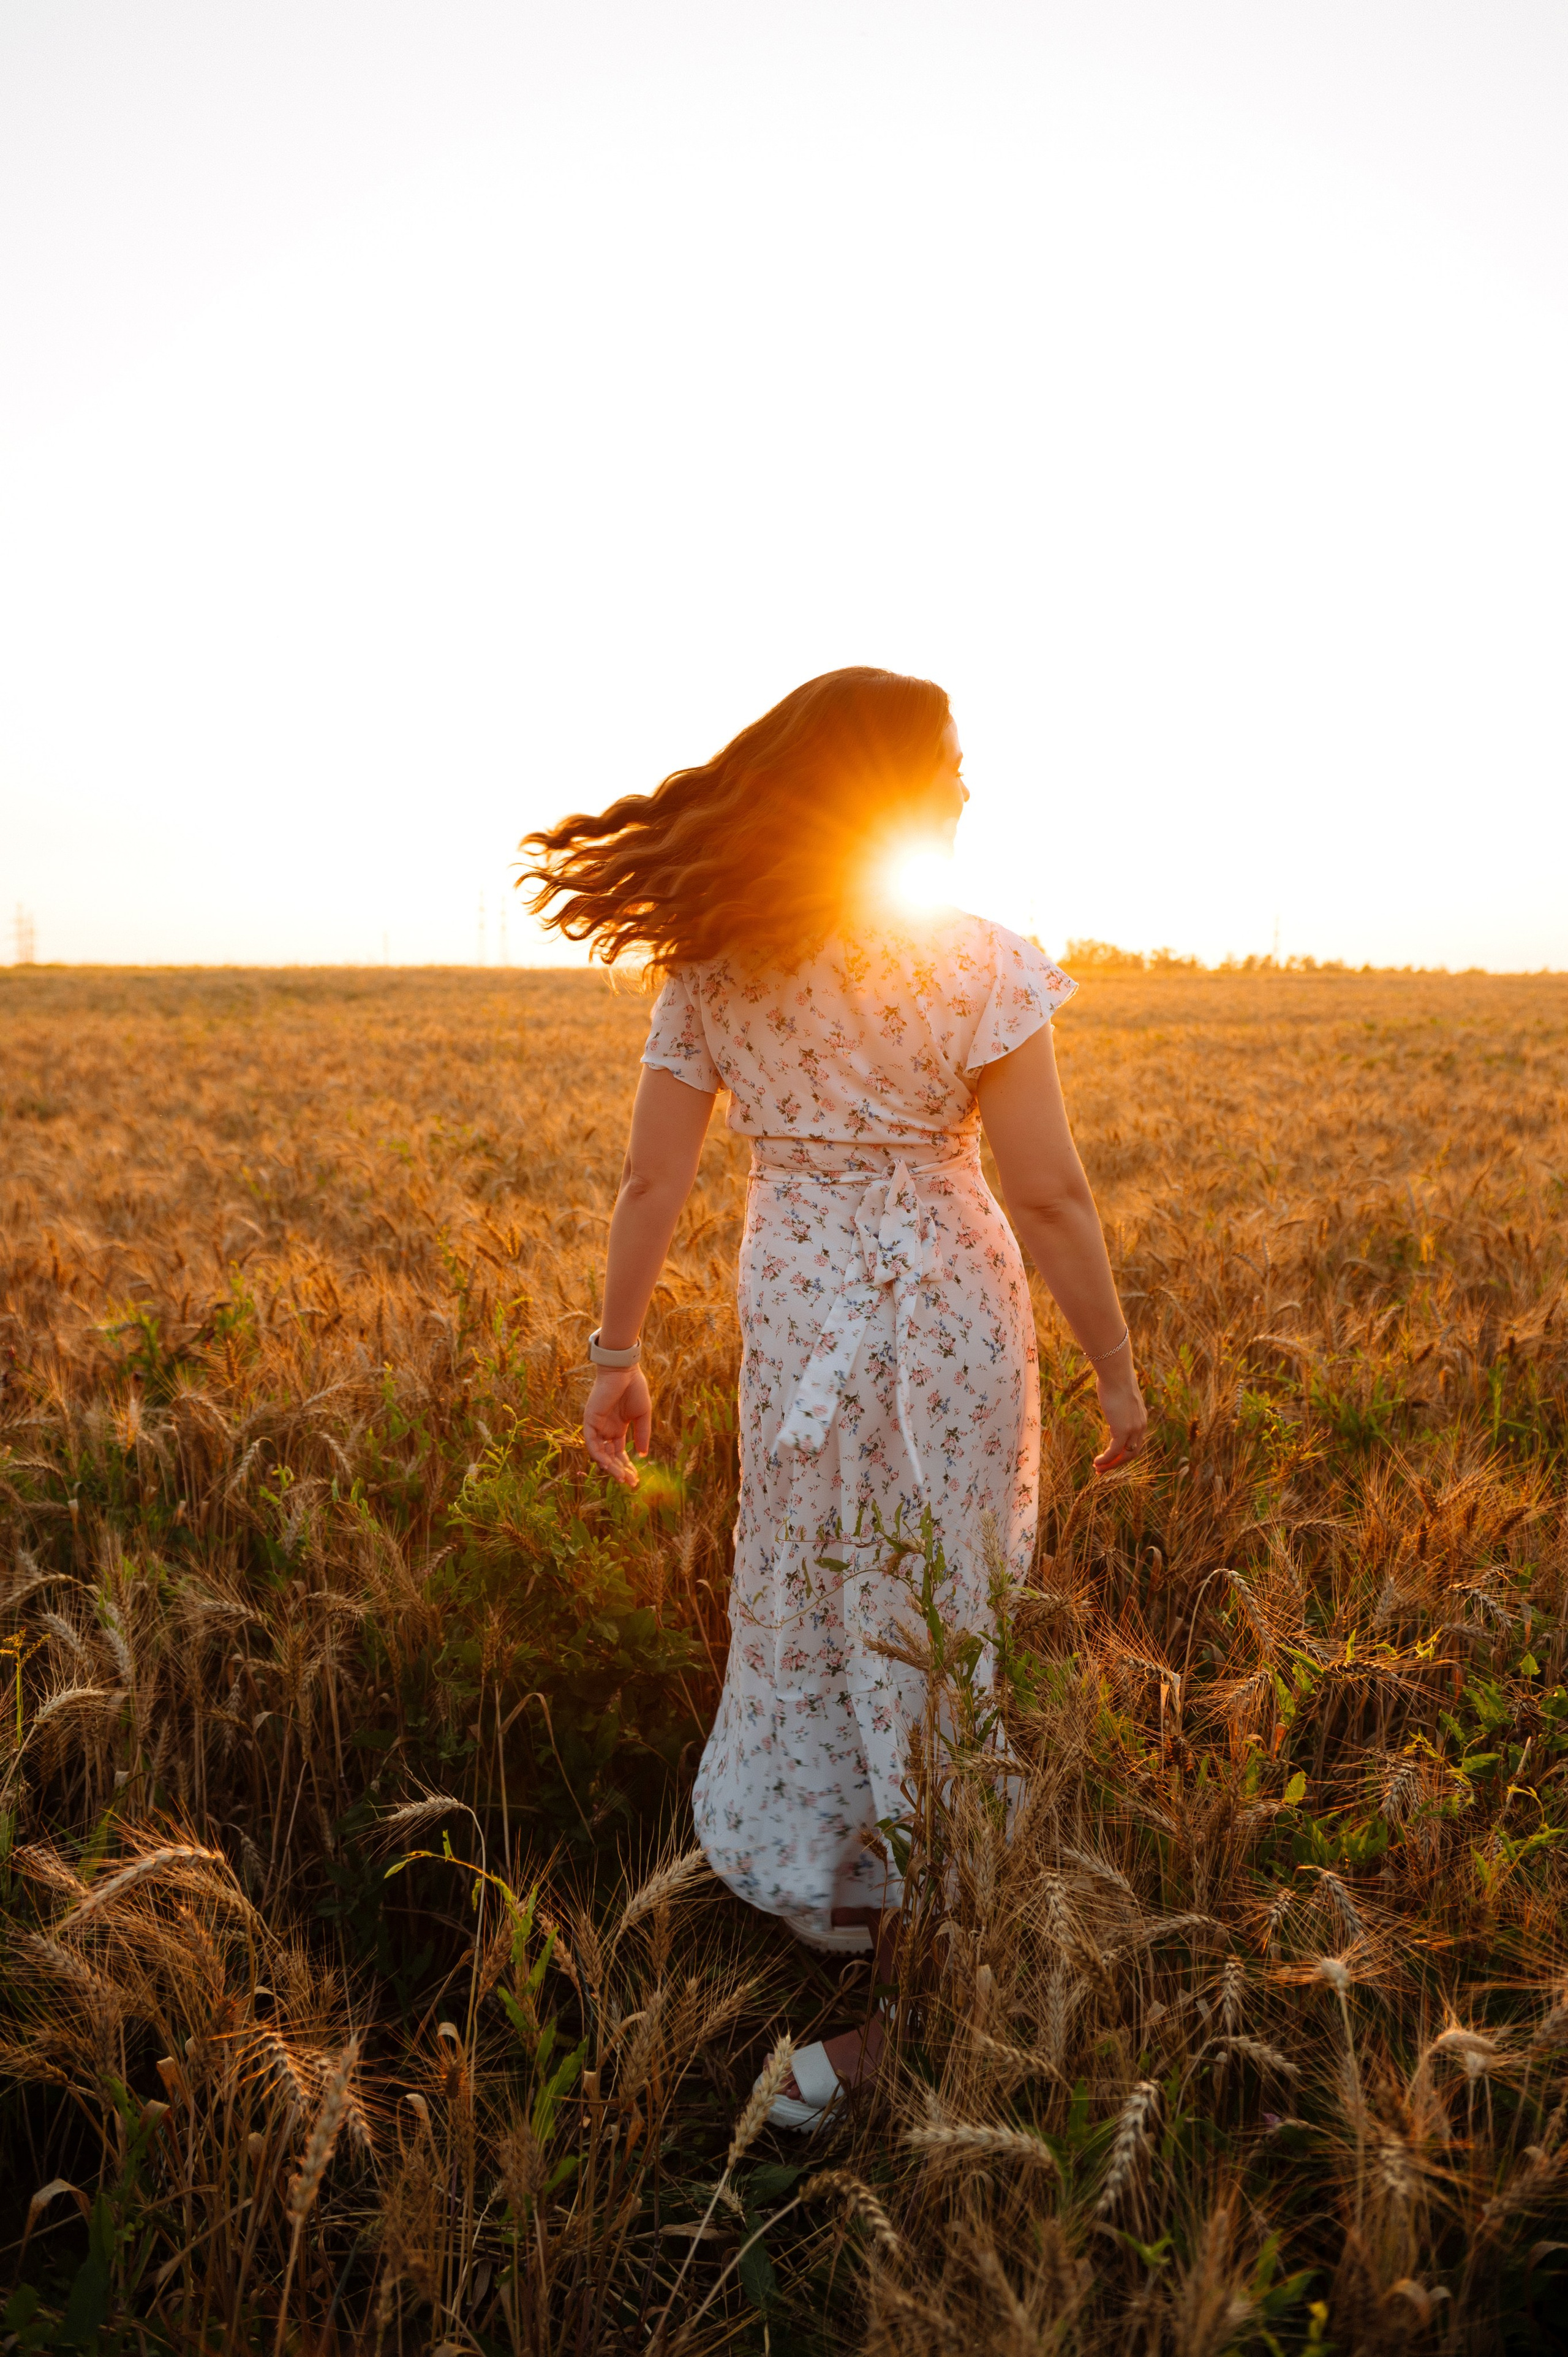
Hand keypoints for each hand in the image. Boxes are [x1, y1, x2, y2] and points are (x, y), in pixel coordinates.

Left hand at [583, 1365, 651, 1488]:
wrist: (624, 1370)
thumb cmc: (634, 1388)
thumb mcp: (642, 1415)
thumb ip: (642, 1435)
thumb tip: (643, 1456)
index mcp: (618, 1429)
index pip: (620, 1453)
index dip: (628, 1467)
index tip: (636, 1479)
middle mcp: (606, 1430)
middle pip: (610, 1457)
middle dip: (620, 1471)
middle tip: (631, 1483)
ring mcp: (597, 1426)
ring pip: (600, 1454)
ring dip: (610, 1467)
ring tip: (622, 1478)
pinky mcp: (590, 1421)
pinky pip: (591, 1443)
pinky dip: (598, 1455)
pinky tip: (608, 1465)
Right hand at [1092, 1358, 1146, 1472]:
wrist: (1116, 1373)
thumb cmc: (1114, 1378)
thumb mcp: (1119, 1394)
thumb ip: (1117, 1402)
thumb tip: (1109, 1394)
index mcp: (1141, 1418)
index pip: (1136, 1441)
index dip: (1124, 1452)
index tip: (1111, 1457)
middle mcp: (1140, 1426)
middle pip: (1133, 1452)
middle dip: (1118, 1462)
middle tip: (1103, 1468)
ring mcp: (1133, 1429)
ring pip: (1125, 1455)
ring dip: (1111, 1464)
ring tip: (1098, 1469)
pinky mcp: (1122, 1430)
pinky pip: (1114, 1452)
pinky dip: (1106, 1460)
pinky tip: (1096, 1462)